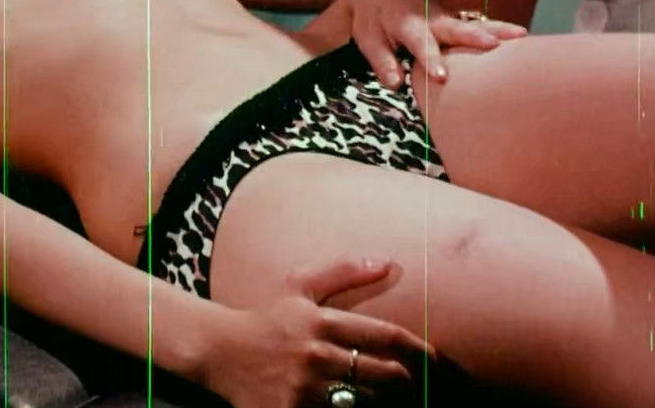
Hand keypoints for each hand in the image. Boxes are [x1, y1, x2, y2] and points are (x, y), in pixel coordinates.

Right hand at [200, 258, 433, 407]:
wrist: (219, 350)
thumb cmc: (266, 316)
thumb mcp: (299, 285)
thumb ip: (344, 272)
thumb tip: (388, 262)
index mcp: (321, 321)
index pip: (384, 336)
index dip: (417, 348)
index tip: (435, 357)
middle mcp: (315, 355)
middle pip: (381, 373)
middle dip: (403, 378)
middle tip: (412, 380)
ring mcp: (303, 389)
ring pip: (362, 401)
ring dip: (377, 399)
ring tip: (384, 394)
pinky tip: (351, 404)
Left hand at [329, 0, 527, 87]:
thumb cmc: (371, 22)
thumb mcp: (368, 41)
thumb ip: (382, 62)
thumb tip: (395, 85)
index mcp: (406, 23)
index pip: (420, 43)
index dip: (431, 59)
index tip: (442, 77)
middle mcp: (430, 17)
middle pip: (454, 28)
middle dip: (474, 36)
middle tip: (494, 45)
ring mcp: (445, 18)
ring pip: (473, 23)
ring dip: (497, 28)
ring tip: (522, 36)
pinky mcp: (454, 21)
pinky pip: (477, 25)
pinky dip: (498, 30)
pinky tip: (521, 40)